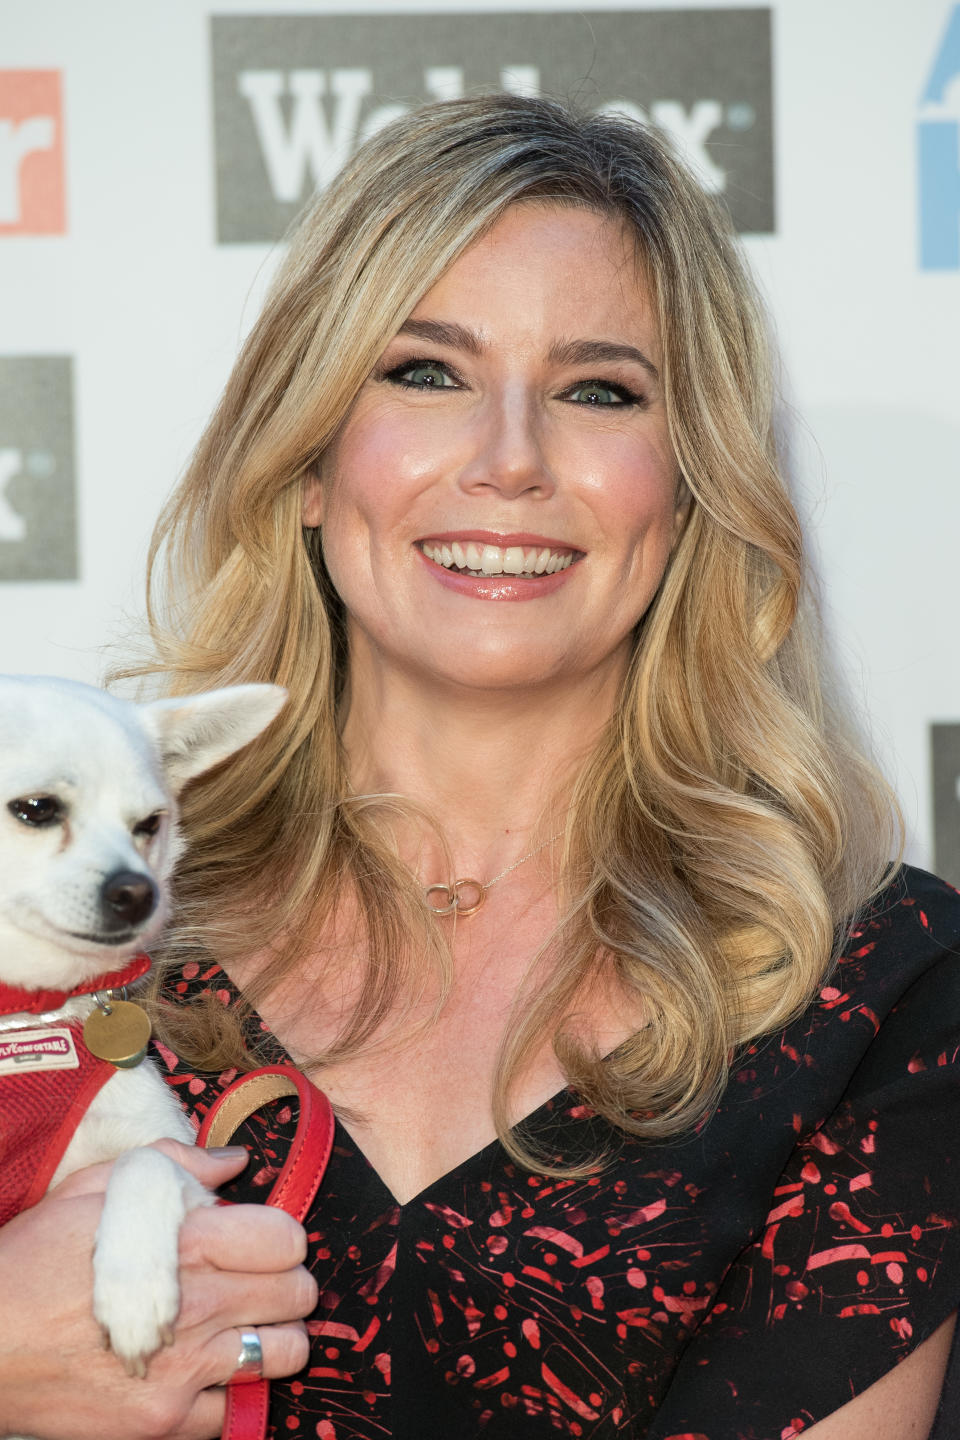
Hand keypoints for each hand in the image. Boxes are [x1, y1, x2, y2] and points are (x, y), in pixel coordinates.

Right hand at [0, 1141, 316, 1439]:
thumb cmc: (32, 1262)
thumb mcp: (94, 1190)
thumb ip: (175, 1167)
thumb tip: (234, 1162)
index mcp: (183, 1241)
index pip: (285, 1238)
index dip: (279, 1236)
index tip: (259, 1241)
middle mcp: (194, 1306)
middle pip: (297, 1293)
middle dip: (285, 1282)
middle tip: (257, 1282)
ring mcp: (182, 1370)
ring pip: (286, 1353)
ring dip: (274, 1335)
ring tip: (243, 1326)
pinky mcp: (163, 1420)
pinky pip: (237, 1409)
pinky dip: (229, 1390)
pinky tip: (202, 1371)